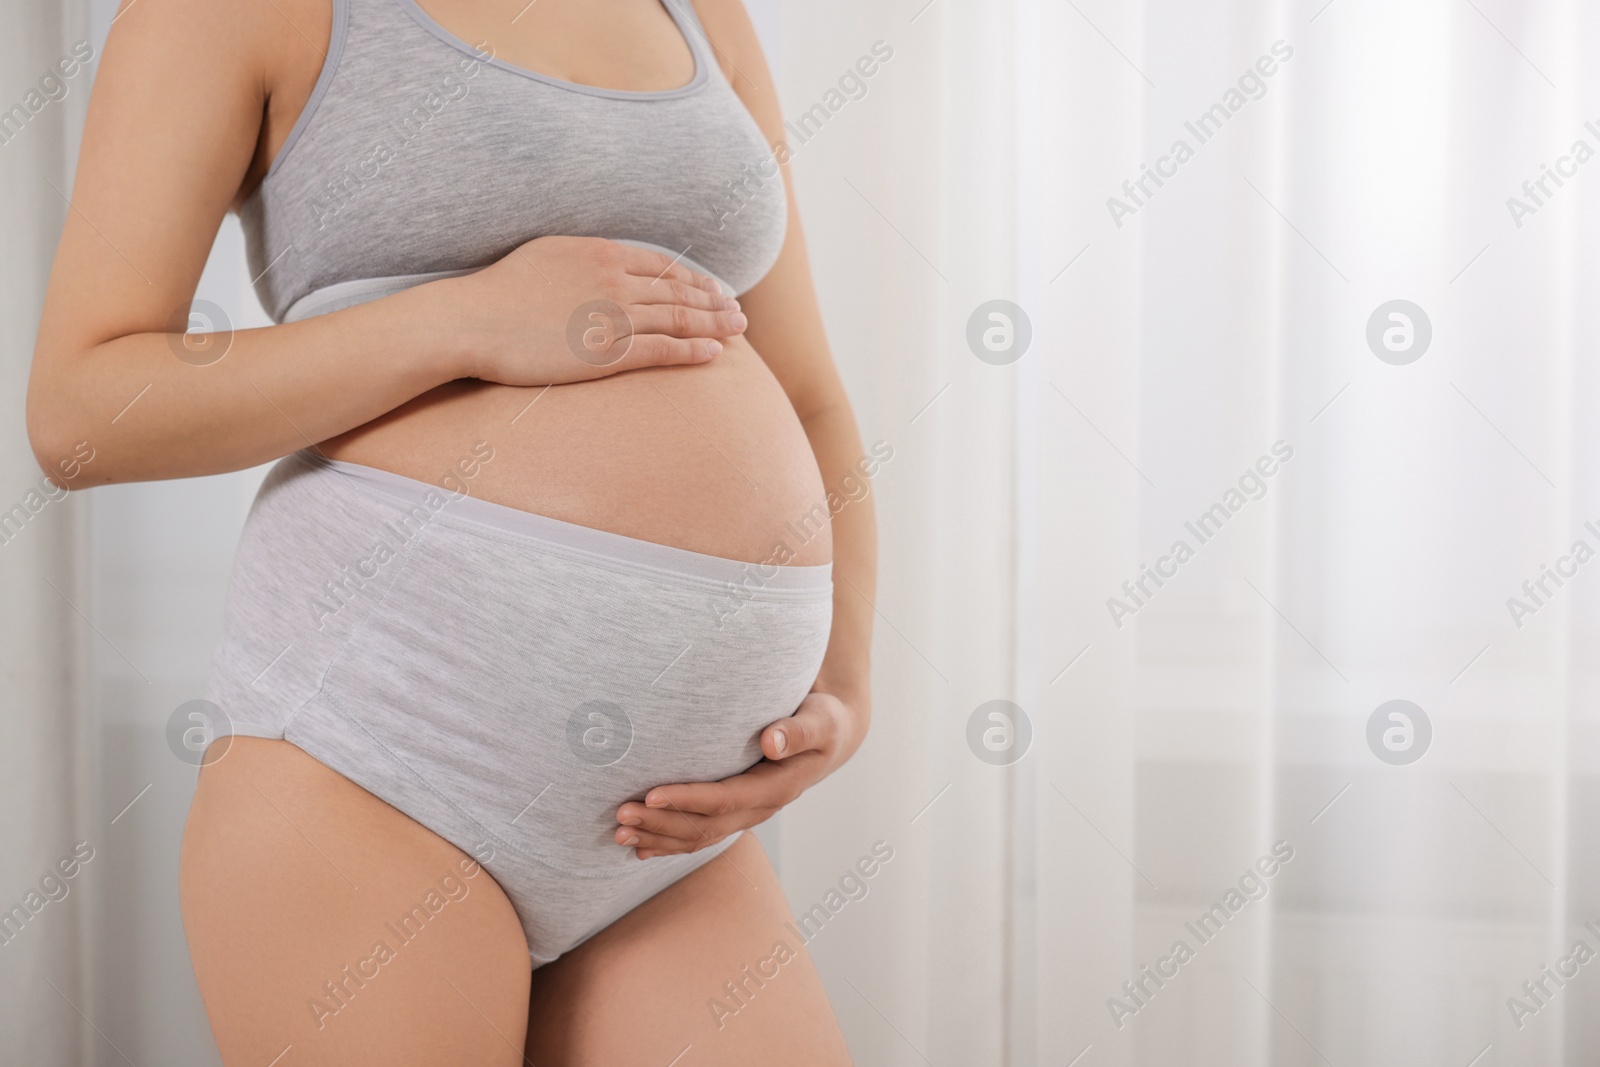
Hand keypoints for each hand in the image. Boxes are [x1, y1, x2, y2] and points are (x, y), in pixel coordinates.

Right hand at [426, 236, 748, 386]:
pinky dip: (692, 351)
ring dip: (714, 325)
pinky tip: (714, 354)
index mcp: (601, 253)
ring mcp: (612, 317)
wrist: (471, 320)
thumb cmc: (500, 290)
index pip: (663, 266)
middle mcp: (614, 281)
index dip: (694, 279)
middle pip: (679, 291)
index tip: (714, 288)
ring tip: (737, 330)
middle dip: (715, 301)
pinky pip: (661, 350)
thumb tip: (602, 259)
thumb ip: (584, 257)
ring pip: (678, 319)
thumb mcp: (548, 253)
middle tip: (739, 312)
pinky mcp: (604, 353)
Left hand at [613, 690, 859, 859]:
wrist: (833, 736)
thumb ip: (798, 731)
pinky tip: (640, 847)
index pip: (724, 799)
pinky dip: (669, 842)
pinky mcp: (738, 811)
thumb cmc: (824, 719)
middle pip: (704, 826)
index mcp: (778, 788)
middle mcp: (761, 808)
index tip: (649, 794)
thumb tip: (770, 742)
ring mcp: (749, 814)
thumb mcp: (821, 720)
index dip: (685, 800)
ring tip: (619, 833)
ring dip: (658, 837)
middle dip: (660, 823)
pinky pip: (701, 834)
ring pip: (699, 836)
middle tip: (620, 815)